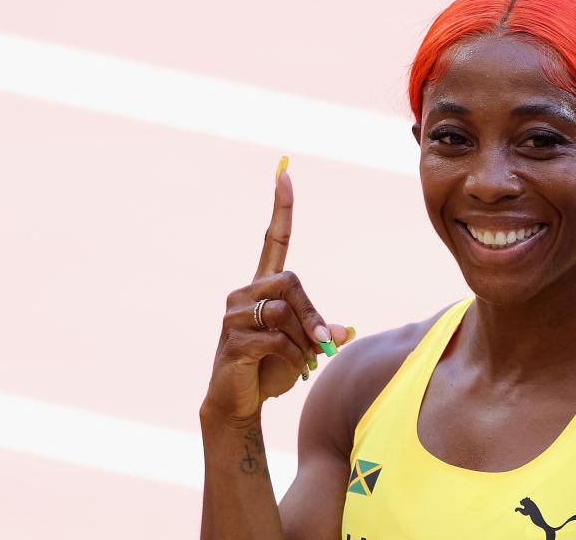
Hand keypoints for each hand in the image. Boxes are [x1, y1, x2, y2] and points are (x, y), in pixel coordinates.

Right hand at [203, 159, 349, 425]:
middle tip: (322, 345)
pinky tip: (294, 371)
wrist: (238, 403)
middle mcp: (244, 294)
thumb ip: (320, 334)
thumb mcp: (303, 349)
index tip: (284, 173)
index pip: (272, 240)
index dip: (281, 209)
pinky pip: (276, 338)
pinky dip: (295, 357)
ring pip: (283, 311)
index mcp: (262, 288)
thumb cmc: (271, 370)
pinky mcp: (233, 340)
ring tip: (304, 363)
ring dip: (304, 341)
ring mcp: (234, 316)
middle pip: (289, 281)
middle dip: (312, 314)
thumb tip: (342, 332)